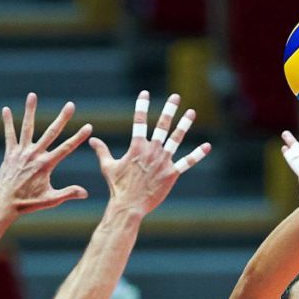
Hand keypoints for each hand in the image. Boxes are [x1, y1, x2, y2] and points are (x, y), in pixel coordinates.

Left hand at [0, 93, 91, 215]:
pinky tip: (6, 109)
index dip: (79, 137)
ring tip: (33, 95)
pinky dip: (8, 122)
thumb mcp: (51, 200)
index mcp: (46, 165)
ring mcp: (21, 153)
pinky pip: (9, 135)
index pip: (66, 148)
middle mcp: (34, 155)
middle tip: (71, 105)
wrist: (4, 203)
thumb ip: (68, 193)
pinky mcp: (10, 153)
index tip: (89, 126)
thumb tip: (85, 193)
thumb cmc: (29, 203)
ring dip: (31, 111)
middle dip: (62, 118)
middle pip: (51, 132)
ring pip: (27, 128)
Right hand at [89, 91, 211, 214]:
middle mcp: (151, 151)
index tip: (145, 93)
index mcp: (136, 147)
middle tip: (176, 97)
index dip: (141, 106)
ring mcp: (163, 161)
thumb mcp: (108, 167)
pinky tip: (207, 146)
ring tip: (191, 112)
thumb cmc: (118, 187)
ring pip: (176, 139)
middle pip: (162, 126)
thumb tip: (91, 139)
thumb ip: (102, 151)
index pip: (139, 122)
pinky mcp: (172, 173)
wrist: (129, 205)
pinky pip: (187, 162)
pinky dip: (198, 154)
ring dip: (184, 125)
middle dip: (169, 110)